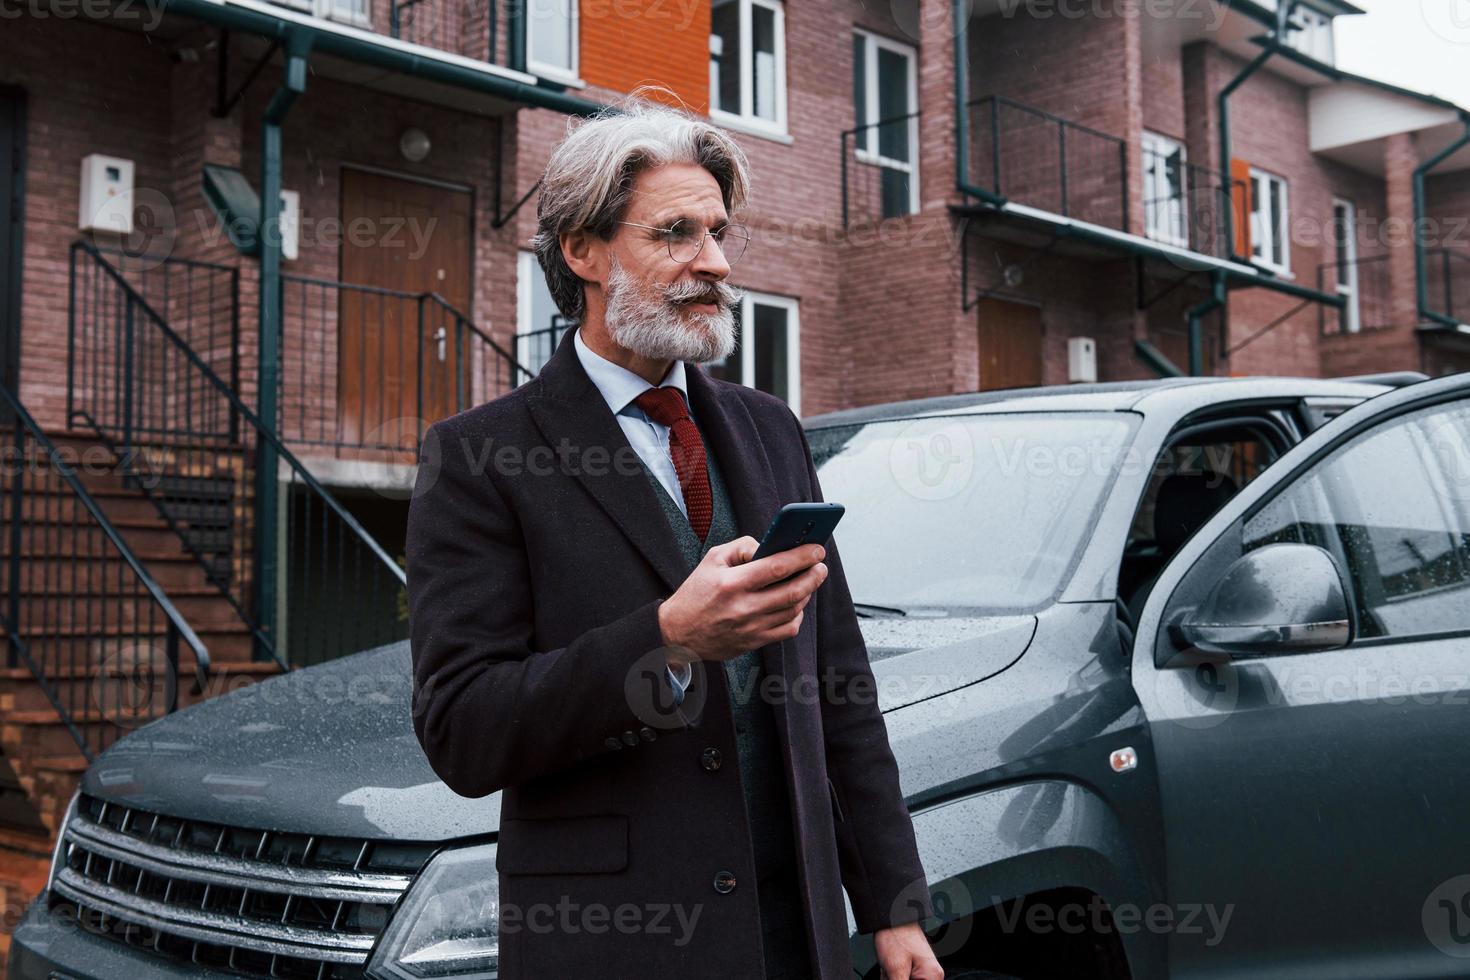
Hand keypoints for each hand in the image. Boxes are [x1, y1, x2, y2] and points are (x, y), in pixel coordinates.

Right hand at [657, 536, 827, 663]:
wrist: (678, 634)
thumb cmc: (696, 593)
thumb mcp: (712, 560)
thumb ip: (742, 547)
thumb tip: (770, 545)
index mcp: (732, 583)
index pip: (777, 567)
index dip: (802, 556)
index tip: (816, 549)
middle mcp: (744, 607)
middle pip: (793, 591)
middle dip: (814, 576)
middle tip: (820, 566)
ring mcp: (751, 628)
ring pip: (794, 610)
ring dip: (808, 593)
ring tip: (809, 580)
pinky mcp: (754, 642)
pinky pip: (788, 629)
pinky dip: (798, 614)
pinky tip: (796, 603)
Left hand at [874, 921, 943, 979]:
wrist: (891, 915)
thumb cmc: (896, 935)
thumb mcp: (895, 969)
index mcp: (932, 977)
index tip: (896, 977)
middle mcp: (932, 975)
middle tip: (890, 971)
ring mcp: (923, 971)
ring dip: (890, 978)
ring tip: (888, 967)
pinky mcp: (914, 967)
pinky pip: (901, 978)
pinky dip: (891, 975)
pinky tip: (888, 966)